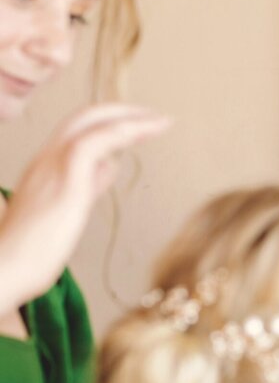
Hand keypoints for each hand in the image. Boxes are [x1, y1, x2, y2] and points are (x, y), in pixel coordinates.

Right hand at [0, 104, 170, 308]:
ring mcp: (52, 167)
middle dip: (123, 111)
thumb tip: (109, 166)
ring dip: (130, 119)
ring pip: (91, 123)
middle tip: (156, 117)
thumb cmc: (33, 251)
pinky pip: (93, 143)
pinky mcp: (65, 182)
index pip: (77, 129)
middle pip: (84, 117)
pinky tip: (145, 133)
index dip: (110, 121)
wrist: (4, 272)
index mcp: (45, 166)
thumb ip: (88, 184)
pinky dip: (122, 132)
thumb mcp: (67, 208)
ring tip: (160, 122)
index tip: (141, 124)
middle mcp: (46, 160)